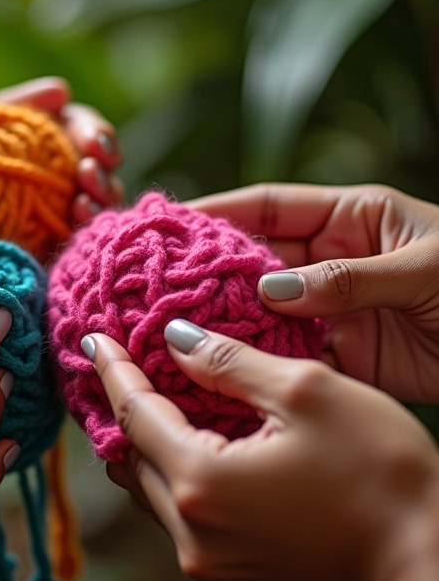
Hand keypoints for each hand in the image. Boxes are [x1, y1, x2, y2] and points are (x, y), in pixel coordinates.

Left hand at [0, 77, 122, 287]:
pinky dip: (65, 227)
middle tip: (96, 166)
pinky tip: (83, 231)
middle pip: (35, 145)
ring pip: (45, 186)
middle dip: (77, 146)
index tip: (67, 104)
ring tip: (95, 199)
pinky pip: (32, 229)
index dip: (33, 105)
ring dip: (81, 187)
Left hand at [84, 324, 438, 580]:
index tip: (91, 339)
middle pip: (132, 457)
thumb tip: (174, 339)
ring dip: (148, 445)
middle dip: (123, 409)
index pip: (133, 414)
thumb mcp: (305, 393)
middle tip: (121, 368)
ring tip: (154, 402)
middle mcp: (194, 532)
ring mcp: (214, 564)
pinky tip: (197, 450)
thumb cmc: (381, 475)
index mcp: (201, 481)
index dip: (111, 370)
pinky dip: (177, 477)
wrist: (432, 570)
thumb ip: (228, 361)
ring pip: (154, 492)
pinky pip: (184, 518)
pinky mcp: (239, 578)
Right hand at [189, 183, 438, 402]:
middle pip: (259, 264)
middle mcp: (332, 264)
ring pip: (268, 315)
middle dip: (214, 272)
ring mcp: (335, 312)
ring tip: (183, 329)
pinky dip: (263, 367)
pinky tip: (228, 370)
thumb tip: (271, 291)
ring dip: (231, 323)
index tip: (175, 222)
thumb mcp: (422, 267)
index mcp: (350, 221)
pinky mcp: (347, 357)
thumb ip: (347, 278)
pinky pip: (292, 360)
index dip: (221, 212)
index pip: (272, 209)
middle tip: (167, 284)